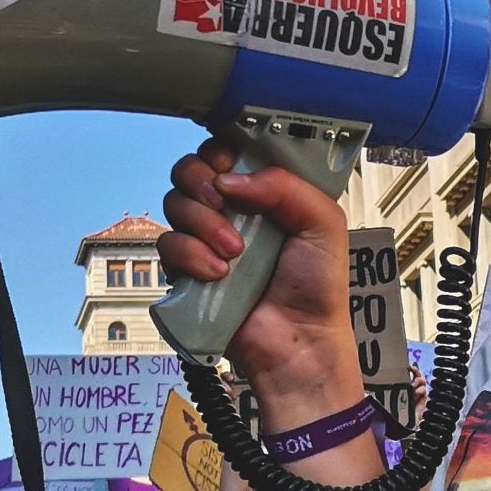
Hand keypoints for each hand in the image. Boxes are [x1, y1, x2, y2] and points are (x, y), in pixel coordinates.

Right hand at [157, 141, 361, 413]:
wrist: (299, 341)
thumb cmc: (317, 285)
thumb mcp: (322, 221)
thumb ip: (284, 185)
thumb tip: (229, 178)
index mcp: (264, 190)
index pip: (227, 149)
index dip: (222, 149)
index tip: (231, 163)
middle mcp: (232, 209)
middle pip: (191, 168)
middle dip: (202, 180)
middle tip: (225, 204)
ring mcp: (206, 238)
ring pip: (175, 202)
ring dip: (202, 222)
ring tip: (234, 253)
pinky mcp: (187, 269)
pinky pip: (168, 244)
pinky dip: (191, 255)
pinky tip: (218, 274)